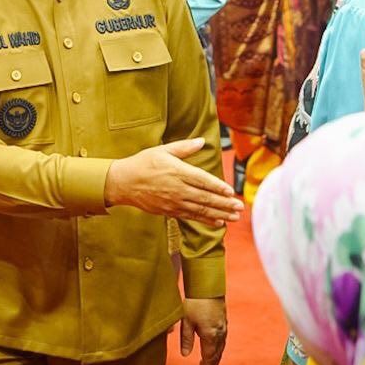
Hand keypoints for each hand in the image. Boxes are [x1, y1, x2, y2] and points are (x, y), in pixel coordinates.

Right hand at [104, 139, 242, 224]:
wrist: (123, 182)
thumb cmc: (143, 163)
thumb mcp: (163, 150)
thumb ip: (184, 148)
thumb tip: (201, 141)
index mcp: (178, 171)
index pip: (202, 180)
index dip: (218, 187)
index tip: (231, 191)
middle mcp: (177, 188)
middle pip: (205, 198)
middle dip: (225, 203)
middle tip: (240, 207)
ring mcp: (173, 202)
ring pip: (200, 210)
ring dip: (220, 214)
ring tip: (234, 217)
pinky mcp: (169, 211)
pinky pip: (191, 217)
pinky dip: (206, 220)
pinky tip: (218, 222)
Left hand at [181, 297, 227, 364]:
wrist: (208, 285)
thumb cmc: (195, 302)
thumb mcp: (186, 321)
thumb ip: (186, 339)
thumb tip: (185, 355)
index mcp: (211, 335)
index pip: (209, 358)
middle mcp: (220, 333)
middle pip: (217, 355)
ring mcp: (223, 327)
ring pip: (220, 348)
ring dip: (214, 359)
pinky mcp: (223, 321)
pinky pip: (222, 341)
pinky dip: (217, 349)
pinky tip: (213, 350)